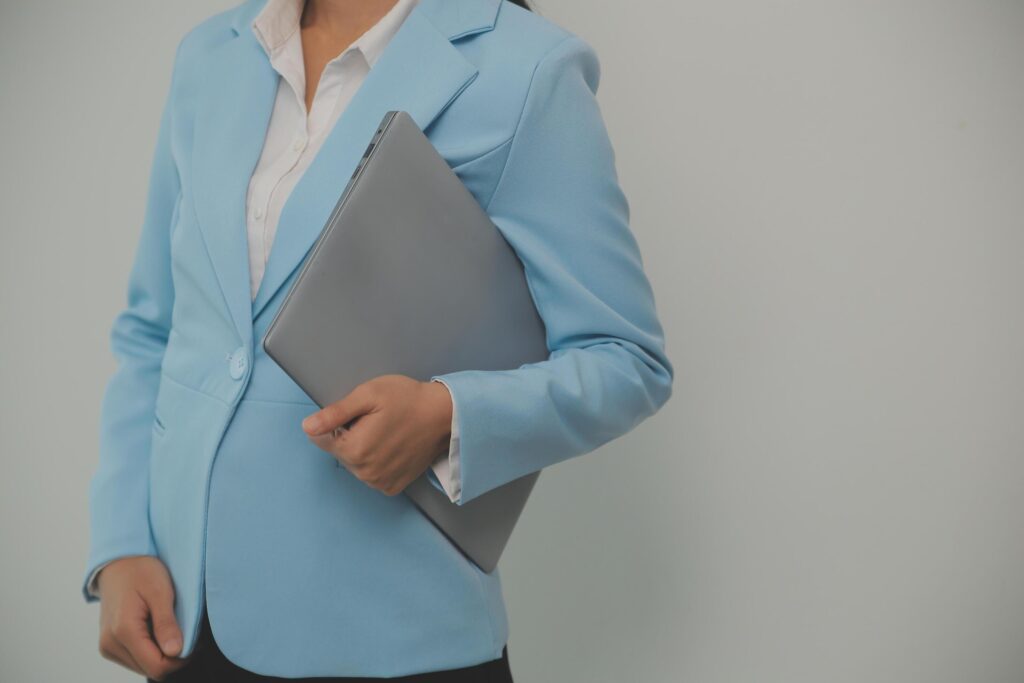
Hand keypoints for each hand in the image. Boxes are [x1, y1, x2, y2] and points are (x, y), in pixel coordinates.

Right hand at [96, 556, 187, 679]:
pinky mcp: (109, 646)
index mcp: (124, 632)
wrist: (117, 563)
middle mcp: (111, 644)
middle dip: (173, 657)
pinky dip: (151, 649)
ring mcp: (108, 647)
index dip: (180, 660)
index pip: (157, 667)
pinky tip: (157, 630)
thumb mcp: (160, 592)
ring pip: (143, 666)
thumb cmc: (140, 572)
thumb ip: (166, 623)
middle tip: (187, 633)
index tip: (195, 641)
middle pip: (150, 669)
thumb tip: (175, 652)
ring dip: (162, 654)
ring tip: (171, 628)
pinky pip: (135, 659)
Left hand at [302, 375, 452, 495]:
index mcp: (353, 449)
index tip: (359, 414)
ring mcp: (379, 482)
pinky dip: (376, 462)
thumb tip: (307, 427)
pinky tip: (392, 447)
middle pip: (339, 451)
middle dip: (350, 435)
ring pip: (354, 464)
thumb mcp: (368, 396)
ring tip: (386, 432)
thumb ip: (335, 414)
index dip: (336, 422)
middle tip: (375, 420)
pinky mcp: (392, 487)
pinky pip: (371, 474)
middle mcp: (364, 472)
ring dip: (363, 449)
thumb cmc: (407, 399)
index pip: (319, 438)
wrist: (444, 415)